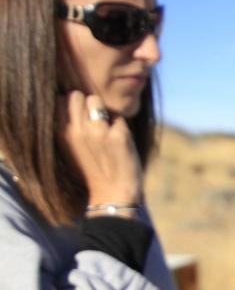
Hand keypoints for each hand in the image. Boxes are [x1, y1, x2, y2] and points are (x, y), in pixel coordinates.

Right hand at [59, 91, 142, 209]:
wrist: (112, 194)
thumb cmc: (92, 170)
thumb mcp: (70, 149)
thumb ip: (69, 126)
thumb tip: (72, 100)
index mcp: (61, 134)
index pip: (60, 99)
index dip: (72, 105)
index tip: (78, 117)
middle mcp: (77, 130)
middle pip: (77, 95)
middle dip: (87, 104)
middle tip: (94, 122)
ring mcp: (98, 132)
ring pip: (97, 101)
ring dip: (103, 112)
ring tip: (106, 130)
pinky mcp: (118, 135)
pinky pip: (119, 118)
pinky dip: (120, 126)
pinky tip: (119, 142)